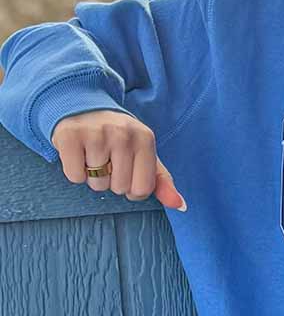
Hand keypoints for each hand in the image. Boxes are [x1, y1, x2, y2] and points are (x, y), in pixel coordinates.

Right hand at [51, 110, 184, 209]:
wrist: (83, 109)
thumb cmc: (118, 139)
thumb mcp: (143, 155)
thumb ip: (162, 182)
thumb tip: (181, 206)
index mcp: (145, 139)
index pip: (143, 189)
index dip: (132, 189)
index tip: (127, 172)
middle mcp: (123, 134)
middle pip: (119, 188)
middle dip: (112, 182)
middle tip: (106, 160)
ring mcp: (96, 133)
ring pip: (97, 184)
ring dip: (93, 177)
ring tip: (92, 155)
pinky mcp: (70, 136)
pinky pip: (75, 176)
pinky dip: (75, 172)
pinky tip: (78, 154)